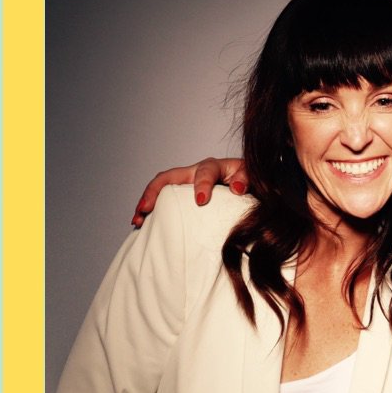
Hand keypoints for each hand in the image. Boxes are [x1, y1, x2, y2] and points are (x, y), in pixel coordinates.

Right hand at [131, 156, 247, 226]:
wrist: (249, 187)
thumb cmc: (251, 183)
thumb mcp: (254, 178)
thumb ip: (247, 178)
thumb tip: (237, 187)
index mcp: (214, 168)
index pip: (205, 171)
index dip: (202, 184)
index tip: (200, 201)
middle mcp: (195, 173)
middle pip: (169, 177)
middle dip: (155, 192)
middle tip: (146, 209)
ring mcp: (186, 185)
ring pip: (161, 188)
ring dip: (146, 202)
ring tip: (137, 221)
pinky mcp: (182, 197)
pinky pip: (164, 201)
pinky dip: (151, 211)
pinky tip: (142, 225)